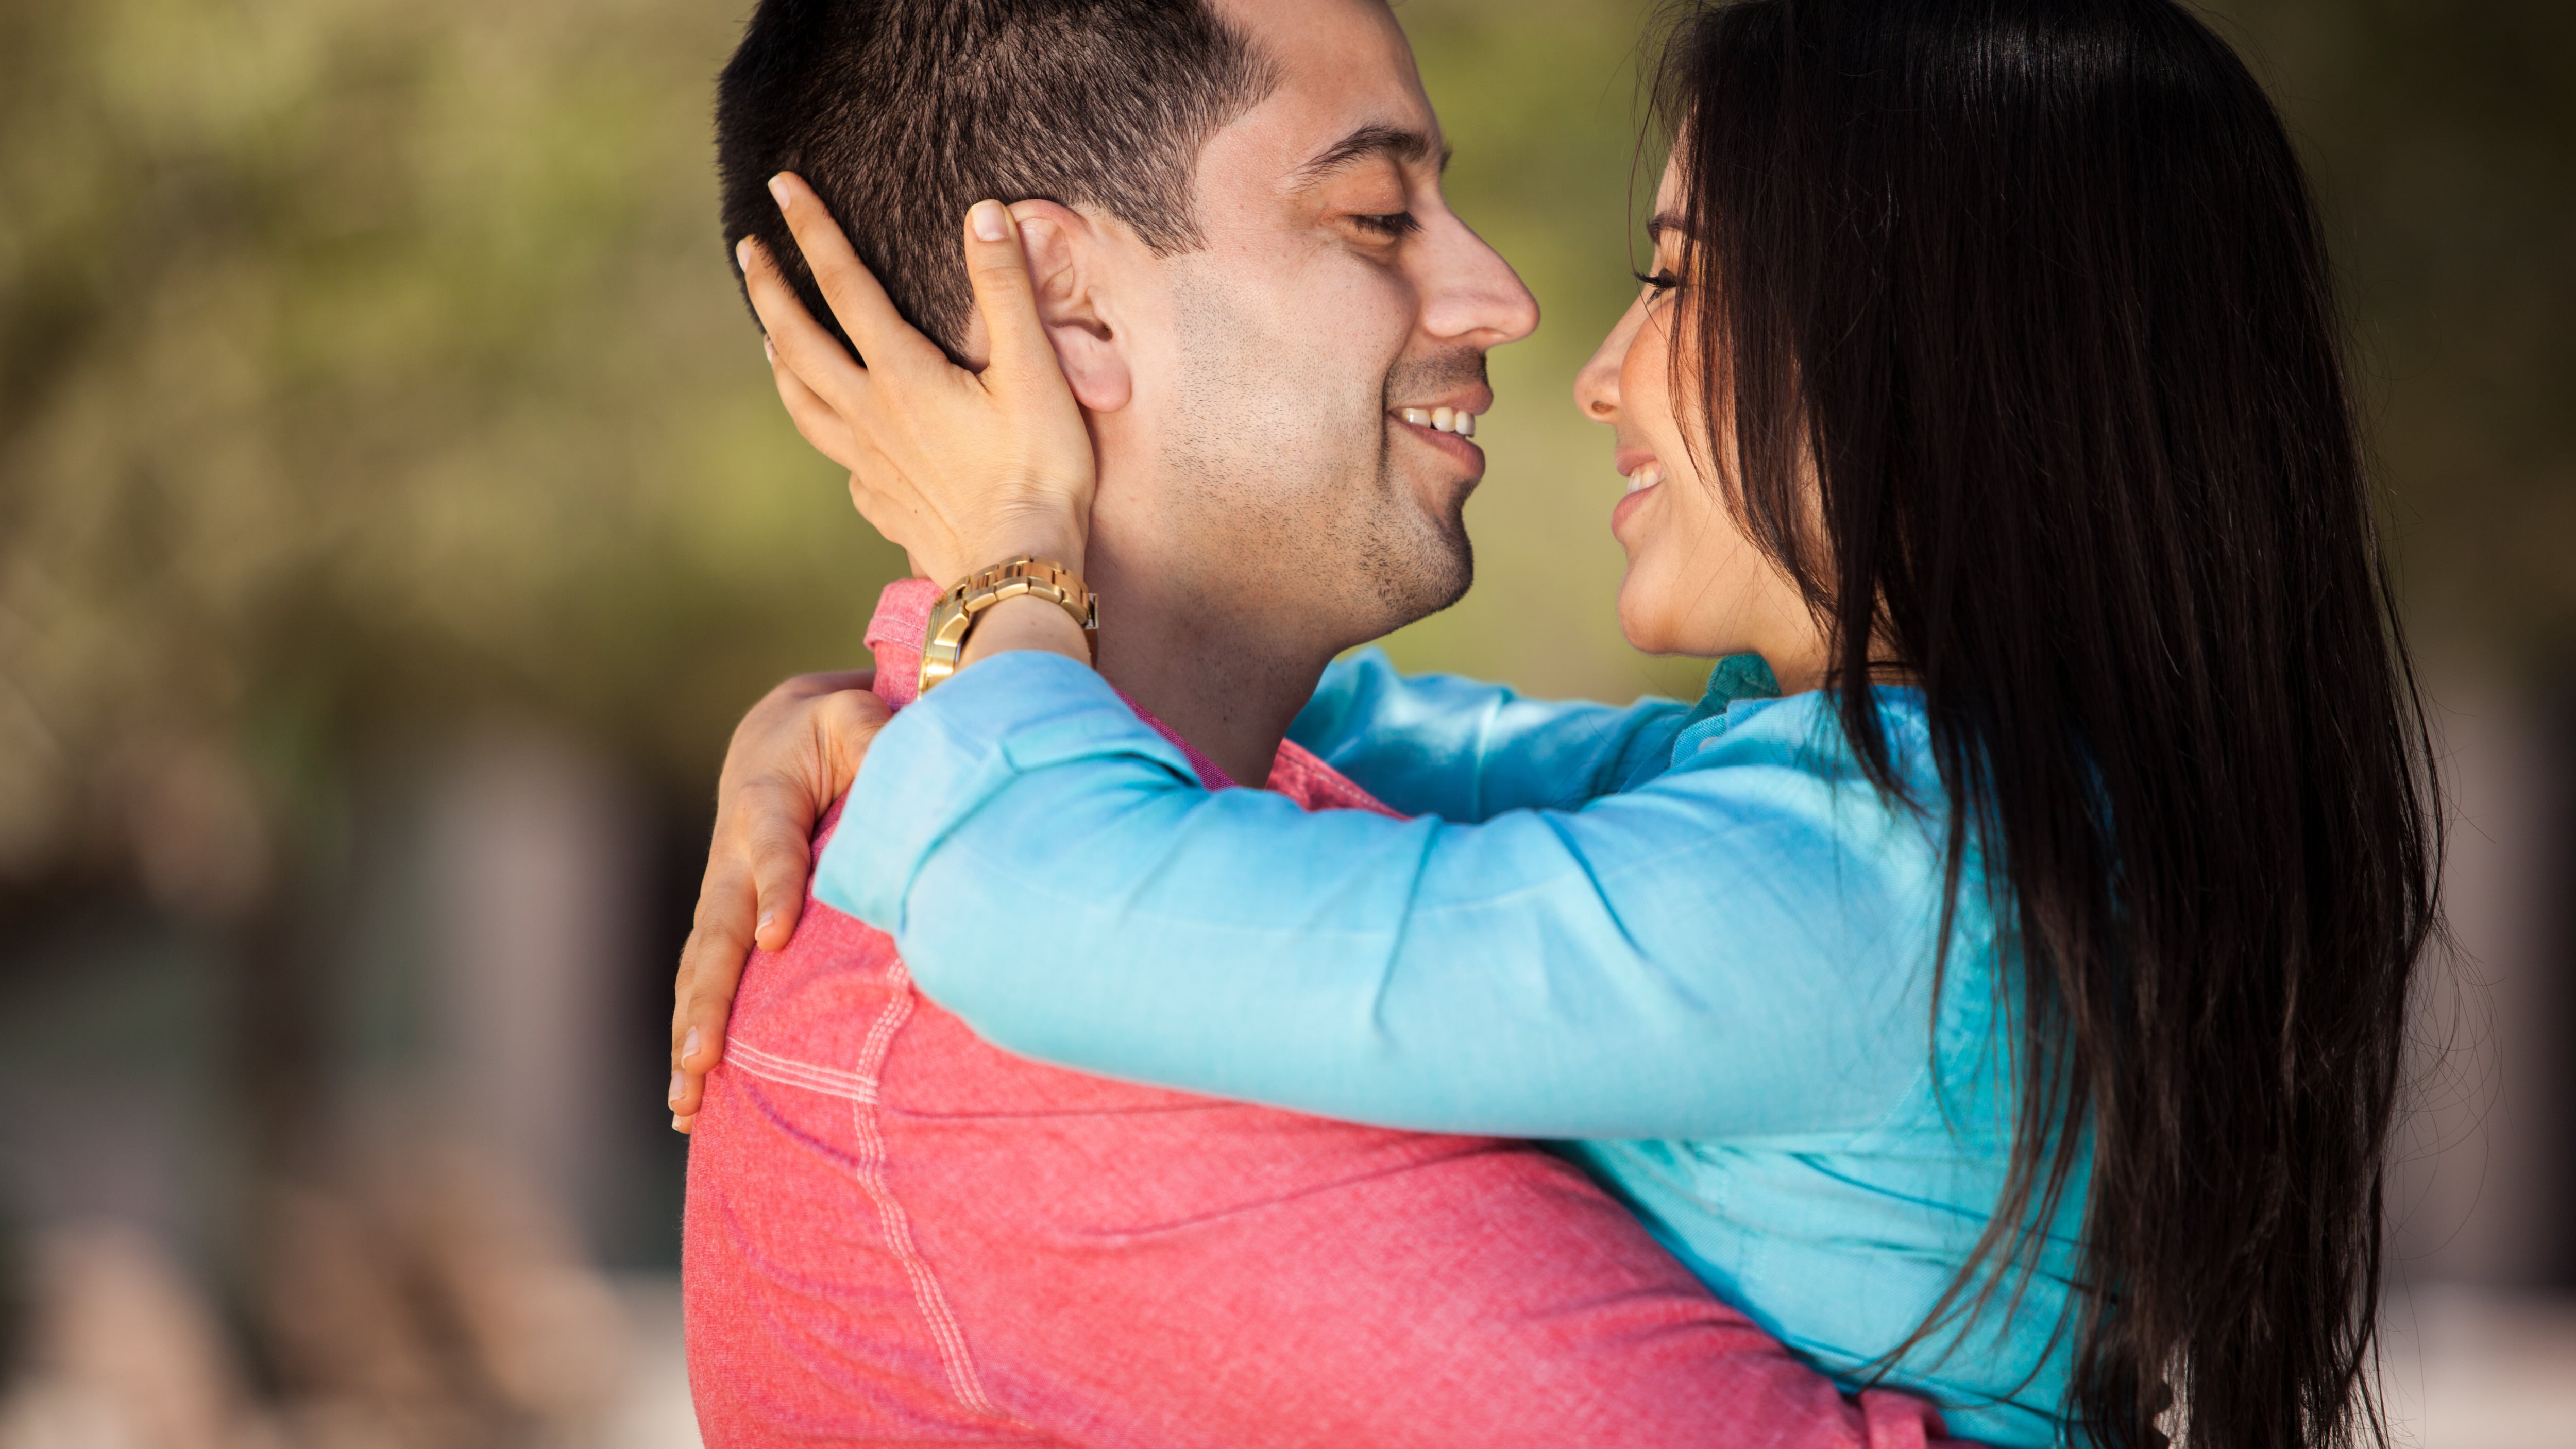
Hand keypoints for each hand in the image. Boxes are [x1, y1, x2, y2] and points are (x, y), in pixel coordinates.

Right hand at [668, 670, 889, 1130]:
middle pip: (716, 931)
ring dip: (691, 1033)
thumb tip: (909, 773)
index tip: (776, 939)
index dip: (776, 888)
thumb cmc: (828, 731)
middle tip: (704, 1059)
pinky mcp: (724, 923)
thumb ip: (876, 737)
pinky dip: (693, 1035)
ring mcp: (722, 895)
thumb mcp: (856, 718)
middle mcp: (732, 857)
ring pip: (698, 969)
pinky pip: (701, 982)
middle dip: (710, 998)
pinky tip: (690, 1103)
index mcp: (766, 802)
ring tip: (687, 1101)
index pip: (774, 849)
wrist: (773, 738)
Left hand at [739, 175, 1097, 586]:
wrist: (1017, 573)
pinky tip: (837, 437)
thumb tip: (983, 213)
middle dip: (769, 289)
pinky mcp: (882, 506)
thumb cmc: (1040, 474)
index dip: (812, 230)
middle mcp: (871, 416)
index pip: (844, 285)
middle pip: (799, 342)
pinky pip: (839, 462)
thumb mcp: (1036, 374)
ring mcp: (868, 466)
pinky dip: (826, 435)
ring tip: (766, 340)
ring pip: (803, 403)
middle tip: (746, 249)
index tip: (781, 186)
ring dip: (779, 362)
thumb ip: (1005, 291)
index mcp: (903, 375)